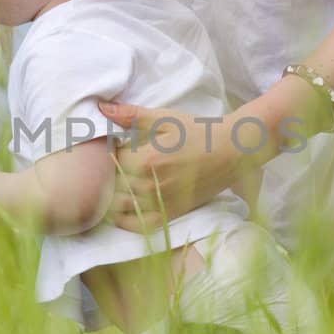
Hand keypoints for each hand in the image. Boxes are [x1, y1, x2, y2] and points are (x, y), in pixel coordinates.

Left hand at [97, 101, 262, 232]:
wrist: (231, 151)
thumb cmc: (197, 131)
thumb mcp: (164, 119)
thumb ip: (132, 115)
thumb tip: (101, 108)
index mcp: (145, 160)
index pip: (108, 163)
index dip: (106, 154)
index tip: (113, 148)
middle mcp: (150, 185)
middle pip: (111, 186)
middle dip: (107, 176)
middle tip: (112, 166)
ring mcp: (160, 202)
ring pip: (120, 206)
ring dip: (112, 196)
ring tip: (117, 184)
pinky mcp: (170, 213)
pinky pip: (139, 225)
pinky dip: (125, 220)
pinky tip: (123, 208)